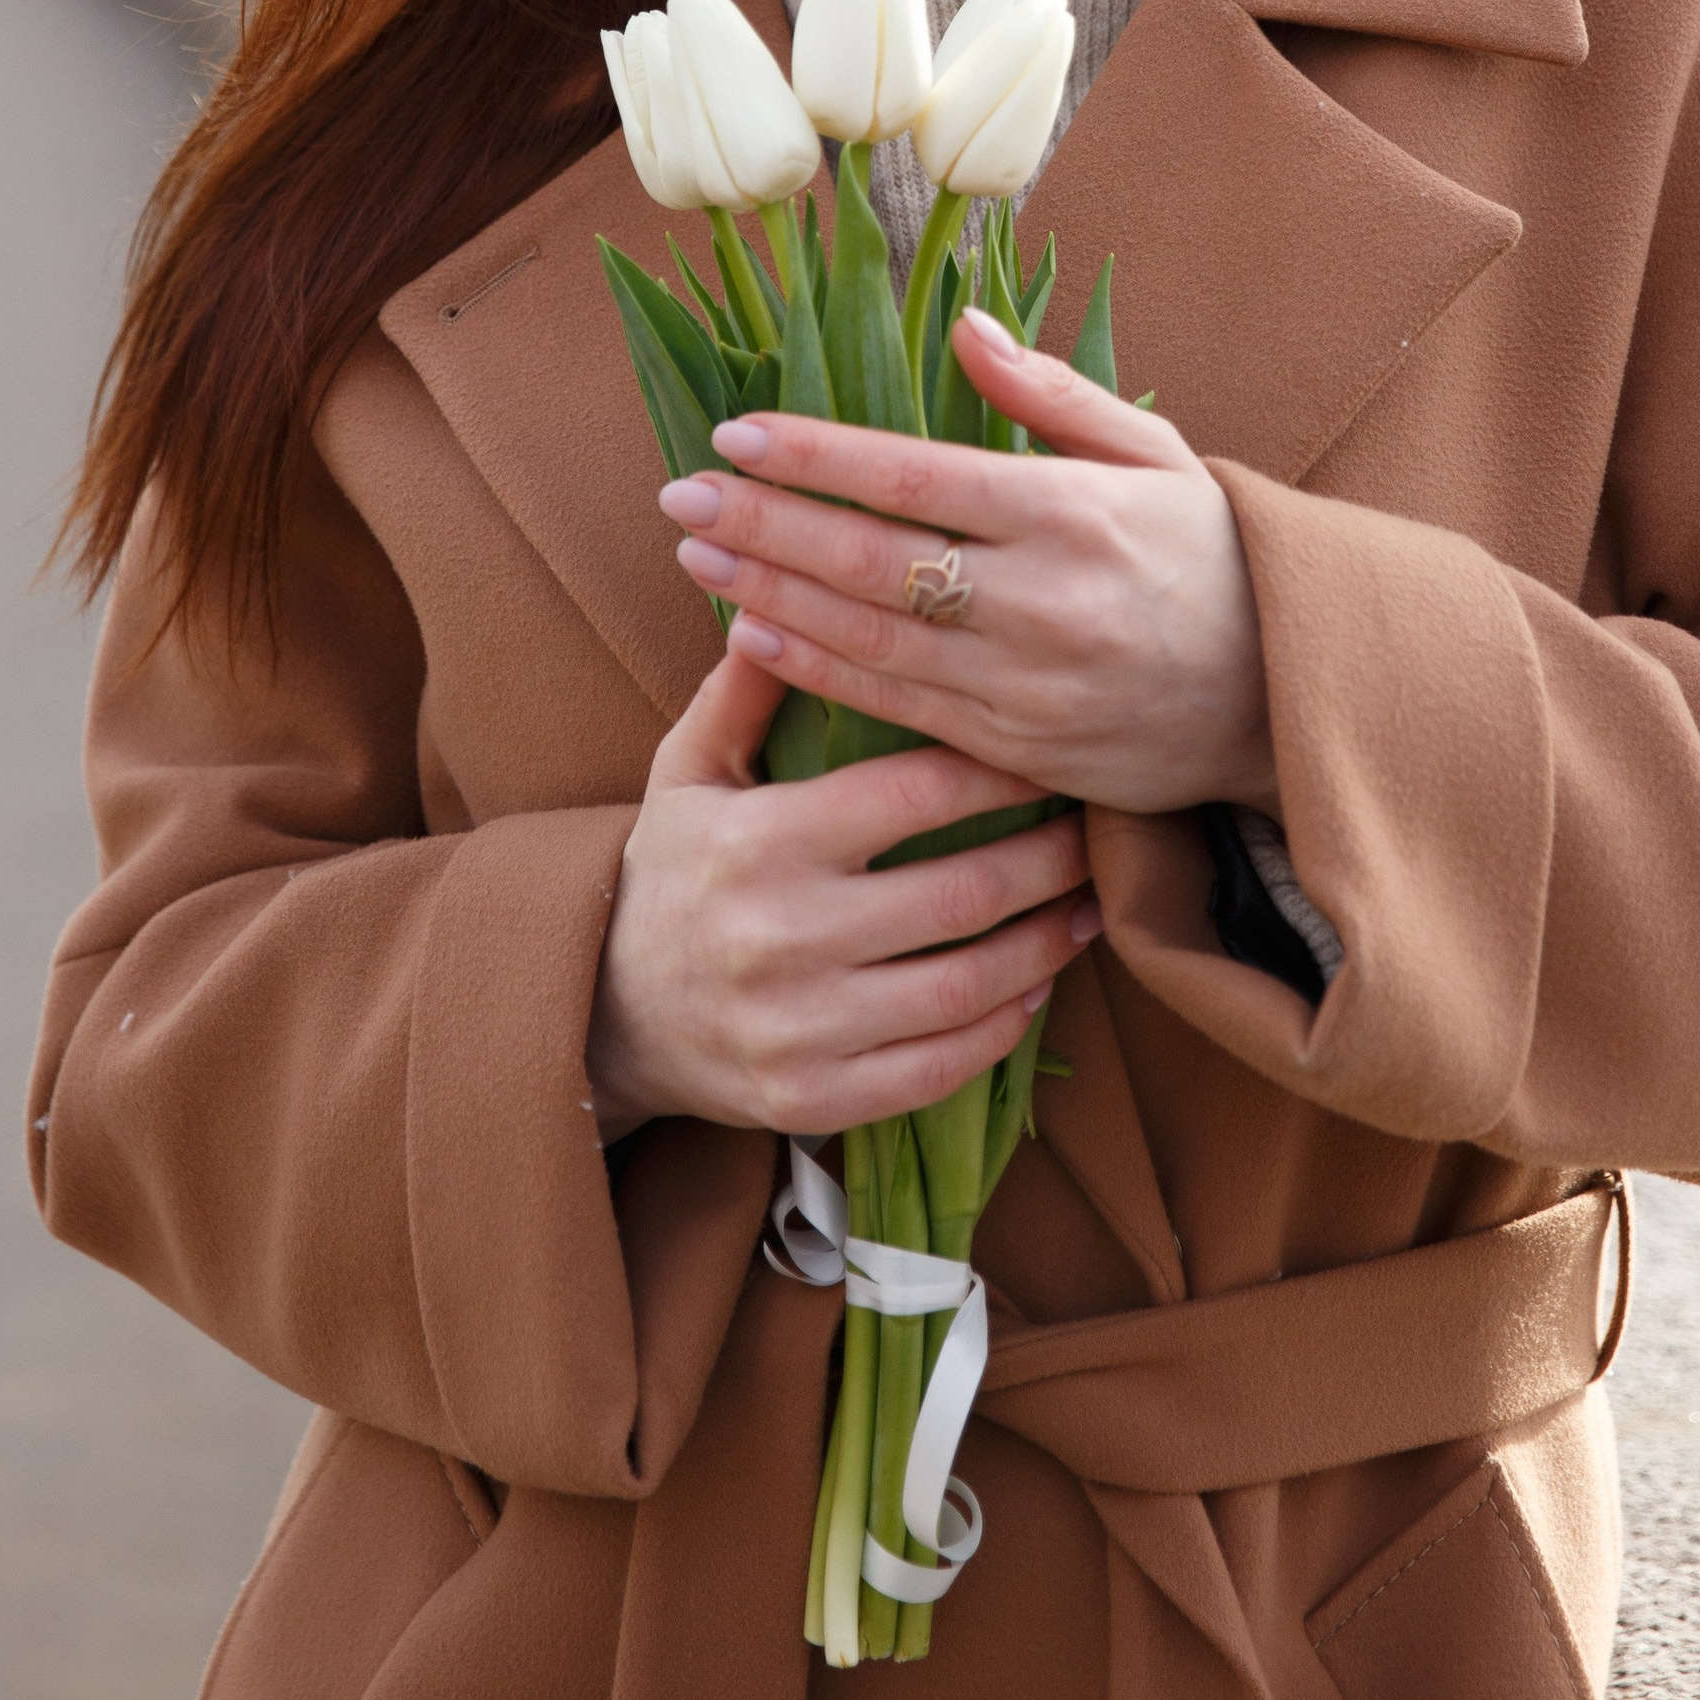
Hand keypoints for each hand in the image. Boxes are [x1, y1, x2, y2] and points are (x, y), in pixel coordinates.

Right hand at [585, 643, 1102, 1144]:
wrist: (602, 1012)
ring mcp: (799, 1029)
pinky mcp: (812, 1098)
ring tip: (1090, 908)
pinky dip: (1002, 1028)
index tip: (1051, 754)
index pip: (912, 796)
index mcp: (761, 842)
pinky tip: (1036, 986)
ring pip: (965, 989)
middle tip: (1097, 833)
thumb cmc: (668, 871)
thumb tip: (786, 600)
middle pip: (961, 895)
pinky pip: (937, 1069)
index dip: (999, 772)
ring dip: (1047, 947)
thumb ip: (742, 692)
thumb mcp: (687, 771)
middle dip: (1049, 862)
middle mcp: (781, 936)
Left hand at [656, 307, 1276, 818]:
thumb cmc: (1214, 556)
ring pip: (868, 637)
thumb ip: (1052, 394)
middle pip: (871, 558)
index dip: (816, 455)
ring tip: (696, 553)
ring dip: (768, 594)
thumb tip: (961, 326)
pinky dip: (815, 670)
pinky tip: (753, 633)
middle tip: (679, 493)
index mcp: (1072, 512)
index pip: (915, 477)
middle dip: (764, 521)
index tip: (736, 431)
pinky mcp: (1016, 749)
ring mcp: (1024, 683)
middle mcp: (1041, 599)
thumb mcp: (1156, 453)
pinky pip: (894, 706)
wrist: (1285, 700)